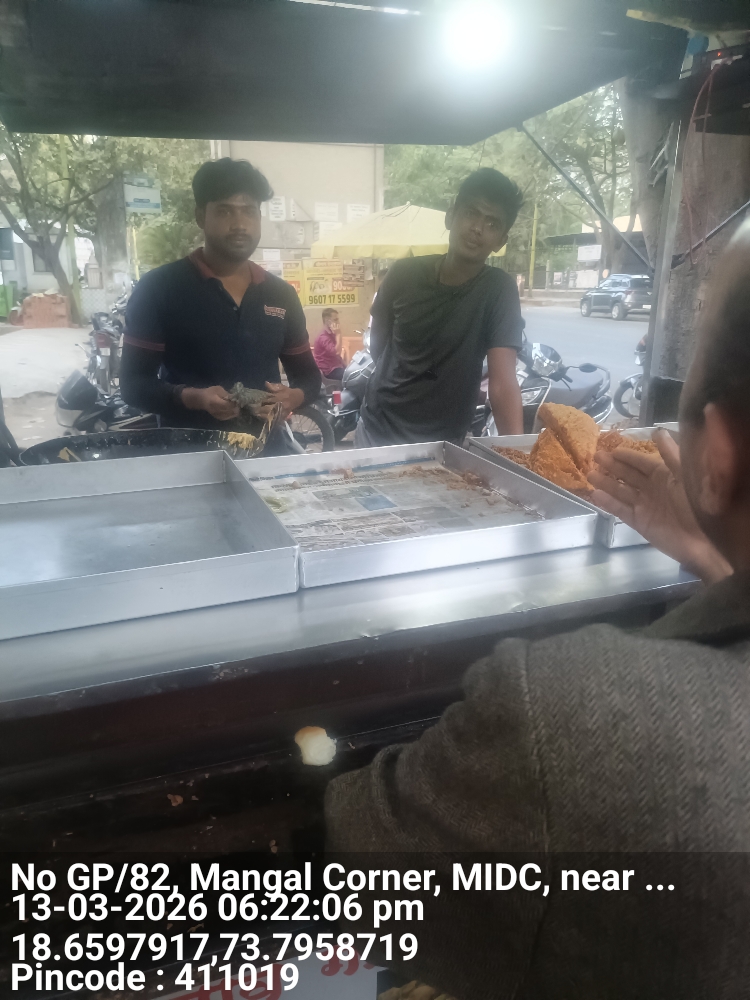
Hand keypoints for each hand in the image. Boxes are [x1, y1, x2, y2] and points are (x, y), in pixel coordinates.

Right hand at [181, 385, 238, 420]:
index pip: (228, 405)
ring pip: (230, 416)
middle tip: (239, 404)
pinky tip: (233, 410)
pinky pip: (227, 417)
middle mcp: (217, 410)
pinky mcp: (218, 418)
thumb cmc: (209, 392)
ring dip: (235, 412)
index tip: (238, 400)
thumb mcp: (218, 389)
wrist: (201, 400)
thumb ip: (226, 394)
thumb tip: (234, 398)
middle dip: (236, 408)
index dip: (235, 403)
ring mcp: (217, 415)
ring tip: (237, 407)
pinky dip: (232, 414)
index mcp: (215, 402)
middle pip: (230, 411)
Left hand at [258, 382, 304, 419]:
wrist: (297, 398)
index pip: (267, 400)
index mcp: (279, 397)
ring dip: (263, 415)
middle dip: (261, 409)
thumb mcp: (281, 387)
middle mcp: (279, 404)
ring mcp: (281, 411)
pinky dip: (269, 419)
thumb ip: (273, 386)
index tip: (255, 402)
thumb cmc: (287, 392)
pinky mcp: (283, 416)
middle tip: (253, 410)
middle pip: (268, 408)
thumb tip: (266, 383)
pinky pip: (275, 418)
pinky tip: (264, 418)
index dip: (261, 402)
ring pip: (271, 414)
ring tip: (257, 414)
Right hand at [588, 429, 731, 583]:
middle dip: (612, 466)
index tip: (611, 448)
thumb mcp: (686, 475)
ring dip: (606, 483)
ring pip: (621, 491)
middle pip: (628, 475)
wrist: (703, 540)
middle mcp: (652, 488)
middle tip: (595, 457)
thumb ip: (671, 455)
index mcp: (664, 475)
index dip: (627, 455)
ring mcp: (644, 505)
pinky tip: (595, 494)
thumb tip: (658, 432)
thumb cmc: (698, 504)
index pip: (641, 462)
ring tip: (590, 474)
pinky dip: (608, 503)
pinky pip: (621, 510)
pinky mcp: (639, 522)